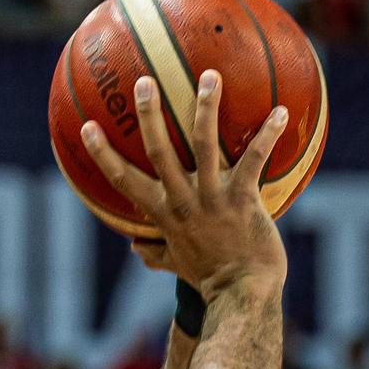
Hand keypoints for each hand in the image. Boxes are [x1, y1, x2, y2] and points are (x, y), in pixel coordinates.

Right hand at [81, 70, 289, 301]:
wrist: (242, 292)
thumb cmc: (210, 278)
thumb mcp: (175, 265)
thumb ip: (154, 253)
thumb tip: (135, 248)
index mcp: (163, 213)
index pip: (124, 180)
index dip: (103, 154)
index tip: (87, 127)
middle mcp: (182, 200)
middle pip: (159, 151)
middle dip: (149, 115)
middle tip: (144, 82)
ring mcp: (213, 197)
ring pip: (204, 144)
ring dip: (207, 107)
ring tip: (210, 76)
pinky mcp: (244, 198)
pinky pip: (255, 159)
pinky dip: (268, 134)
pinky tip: (280, 111)